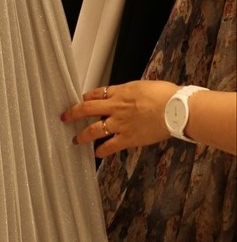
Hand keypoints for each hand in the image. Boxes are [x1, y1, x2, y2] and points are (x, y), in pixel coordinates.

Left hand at [61, 80, 179, 155]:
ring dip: (83, 135)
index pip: (97, 93)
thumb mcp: (143, 86)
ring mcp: (120, 124)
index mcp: (120, 92)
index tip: (81, 100)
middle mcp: (116, 107)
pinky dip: (102, 151)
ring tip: (76, 139)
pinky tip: (97, 154)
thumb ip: (132, 92)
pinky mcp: (128, 138)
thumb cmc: (166, 95)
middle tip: (65, 117)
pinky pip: (110, 146)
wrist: (176, 109)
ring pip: (94, 130)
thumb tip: (130, 95)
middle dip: (74, 113)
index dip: (87, 97)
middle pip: (87, 109)